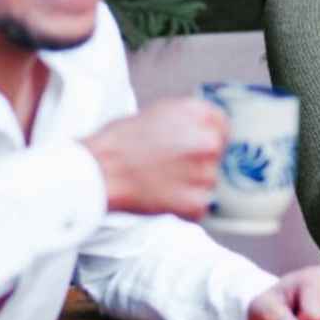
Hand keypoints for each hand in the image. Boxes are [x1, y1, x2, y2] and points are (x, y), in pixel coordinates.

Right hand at [81, 98, 228, 219]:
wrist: (97, 172)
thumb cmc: (117, 143)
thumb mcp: (158, 112)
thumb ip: (187, 120)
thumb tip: (203, 129)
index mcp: (197, 113)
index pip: (222, 125)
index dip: (207, 136)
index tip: (195, 146)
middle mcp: (206, 140)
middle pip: (217, 154)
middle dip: (198, 162)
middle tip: (171, 166)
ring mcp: (203, 172)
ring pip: (209, 182)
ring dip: (190, 185)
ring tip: (162, 181)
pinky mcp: (195, 201)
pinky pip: (200, 206)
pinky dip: (184, 207)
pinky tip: (163, 196)